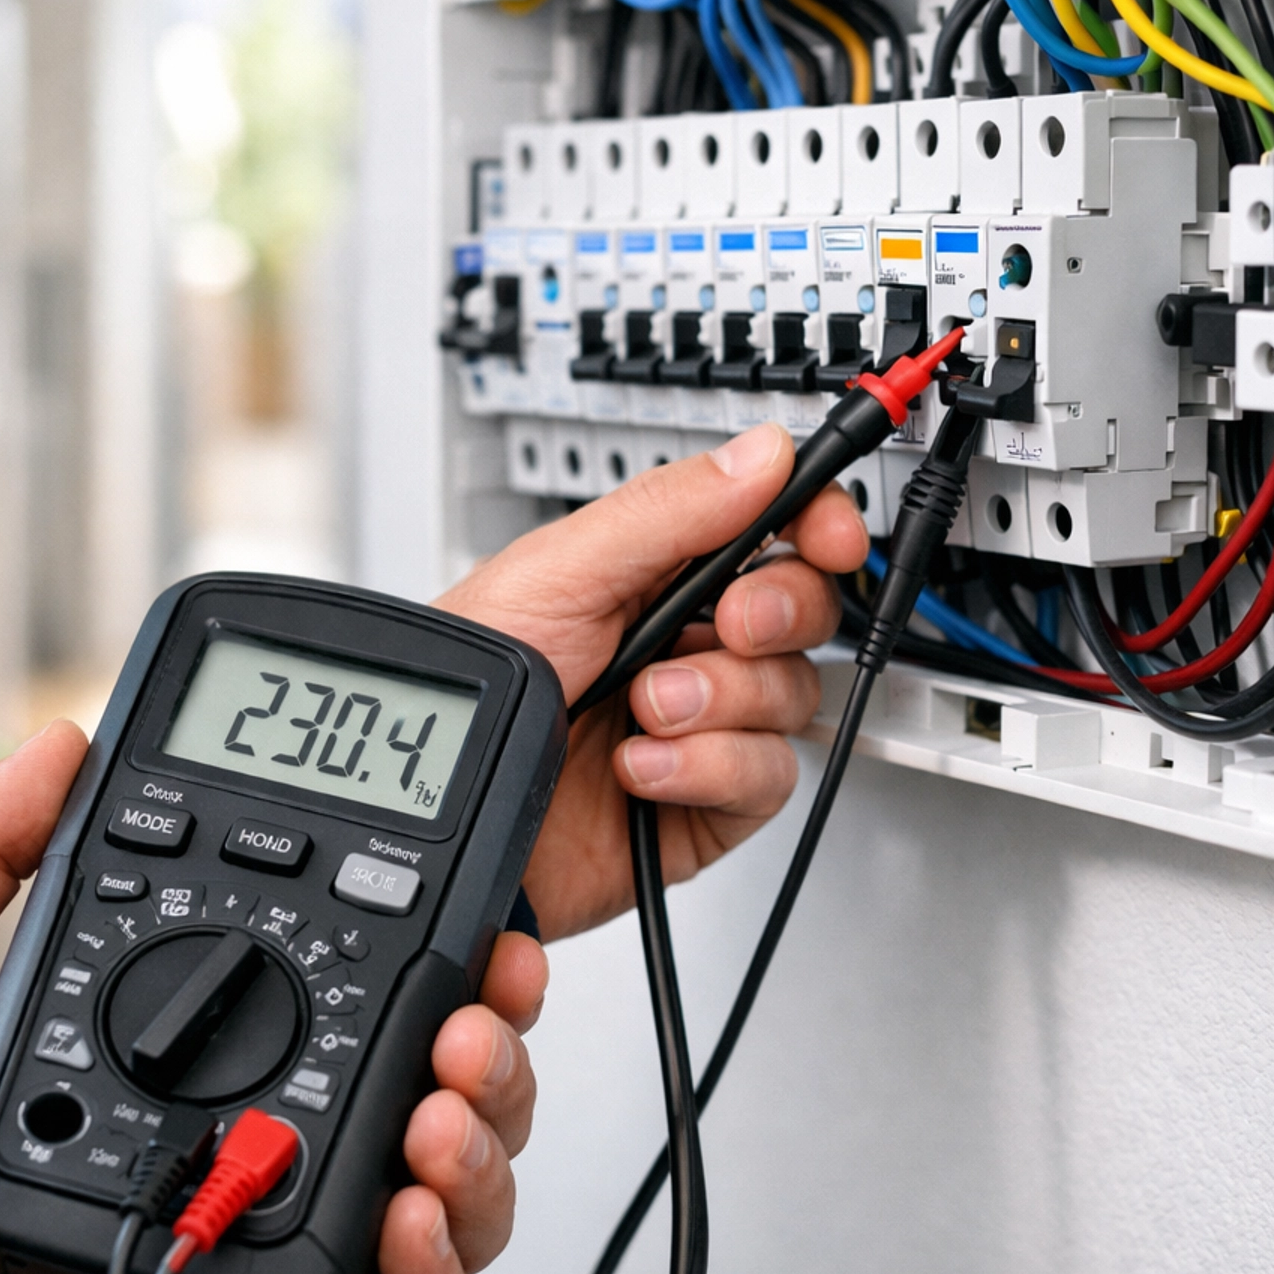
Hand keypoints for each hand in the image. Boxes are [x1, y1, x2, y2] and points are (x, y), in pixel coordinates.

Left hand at [0, 721, 546, 1273]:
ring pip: (450, 1211)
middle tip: (480, 1010)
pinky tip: (415, 1215)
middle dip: (492, 1049)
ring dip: (485, 1147)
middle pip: (437, 1103)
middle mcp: (247, 1154)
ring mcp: (262, 1251)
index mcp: (194, 1062)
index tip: (481, 919)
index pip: (360, 1005)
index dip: (442, 962)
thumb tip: (63, 740)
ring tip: (448, 1109)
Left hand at [438, 420, 867, 937]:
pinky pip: (767, 778)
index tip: (829, 536)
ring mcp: (699, 727)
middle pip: (797, 612)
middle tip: (726, 626)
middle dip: (774, 615)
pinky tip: (642, 769)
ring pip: (791, 697)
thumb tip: (759, 453)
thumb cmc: (472, 690)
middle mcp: (682, 645)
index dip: (813, 524)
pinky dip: (708, 770)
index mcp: (651, 572)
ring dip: (721, 704)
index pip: (768, 528)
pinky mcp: (703, 802)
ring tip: (646, 711)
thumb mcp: (558, 574)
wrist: (444, 820)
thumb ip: (666, 513)